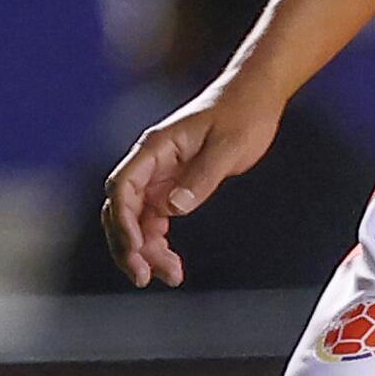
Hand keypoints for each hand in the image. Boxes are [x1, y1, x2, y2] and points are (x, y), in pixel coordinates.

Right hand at [101, 84, 278, 286]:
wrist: (253, 99)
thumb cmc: (241, 114)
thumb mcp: (229, 146)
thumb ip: (203, 176)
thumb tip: (174, 207)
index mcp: (155, 148)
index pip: (123, 186)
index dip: (123, 220)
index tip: (136, 248)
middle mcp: (150, 164)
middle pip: (120, 210)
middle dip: (127, 245)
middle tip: (144, 277)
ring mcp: (159, 178)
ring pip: (136, 221)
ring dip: (144, 251)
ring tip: (169, 276)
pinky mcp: (172, 188)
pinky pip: (154, 222)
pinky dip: (158, 245)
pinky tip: (171, 264)